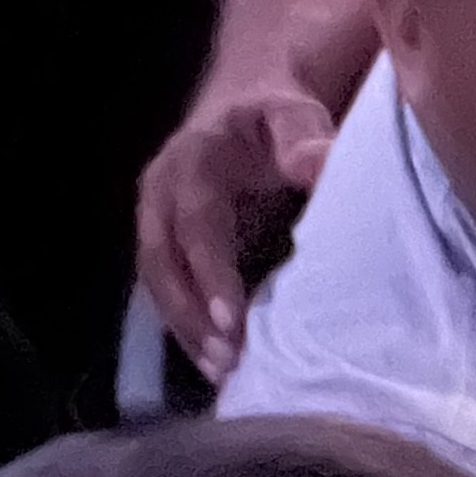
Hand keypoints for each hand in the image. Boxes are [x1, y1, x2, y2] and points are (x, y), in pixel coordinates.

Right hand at [135, 72, 334, 382]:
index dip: (211, 275)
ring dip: (186, 333)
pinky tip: (219, 364)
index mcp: (190, 163)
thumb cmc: (275, 113)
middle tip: (228, 364)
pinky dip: (189, 329)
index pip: (196, 225)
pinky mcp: (165, 245)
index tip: (233, 323)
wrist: (243, 100)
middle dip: (191, 318)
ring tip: (223, 376)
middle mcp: (161, 194)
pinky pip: (168, 291)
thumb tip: (319, 166)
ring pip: (159, 286)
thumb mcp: (293, 115)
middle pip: (163, 265)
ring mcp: (156, 222)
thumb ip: (305, 138)